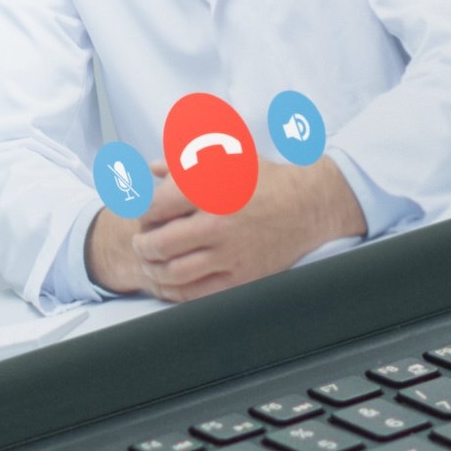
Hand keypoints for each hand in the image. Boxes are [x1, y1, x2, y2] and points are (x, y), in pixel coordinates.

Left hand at [93, 159, 364, 301]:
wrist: (308, 206)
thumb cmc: (264, 180)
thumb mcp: (225, 158)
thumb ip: (184, 162)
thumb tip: (150, 170)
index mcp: (210, 189)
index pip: (155, 207)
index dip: (142, 213)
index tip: (145, 215)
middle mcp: (218, 222)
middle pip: (158, 244)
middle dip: (142, 244)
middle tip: (142, 243)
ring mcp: (230, 253)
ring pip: (173, 272)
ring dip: (153, 270)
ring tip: (152, 263)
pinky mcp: (242, 276)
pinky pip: (198, 292)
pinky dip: (175, 291)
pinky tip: (170, 282)